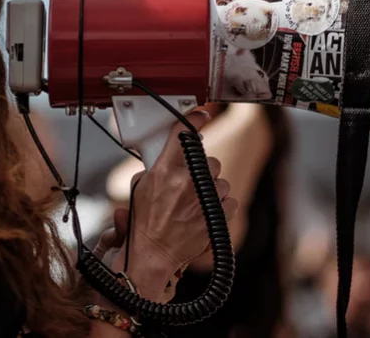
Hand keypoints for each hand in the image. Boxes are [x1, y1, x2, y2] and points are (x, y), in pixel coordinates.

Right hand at [97, 111, 238, 301]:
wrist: (153, 253)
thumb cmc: (144, 224)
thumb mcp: (140, 187)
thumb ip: (156, 167)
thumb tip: (169, 156)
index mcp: (165, 169)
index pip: (184, 133)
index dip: (195, 119)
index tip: (202, 115)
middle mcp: (187, 181)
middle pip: (208, 159)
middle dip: (200, 168)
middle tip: (188, 181)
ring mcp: (204, 198)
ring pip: (220, 180)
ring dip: (210, 189)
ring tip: (194, 202)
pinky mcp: (217, 215)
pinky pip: (229, 200)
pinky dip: (220, 206)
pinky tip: (205, 213)